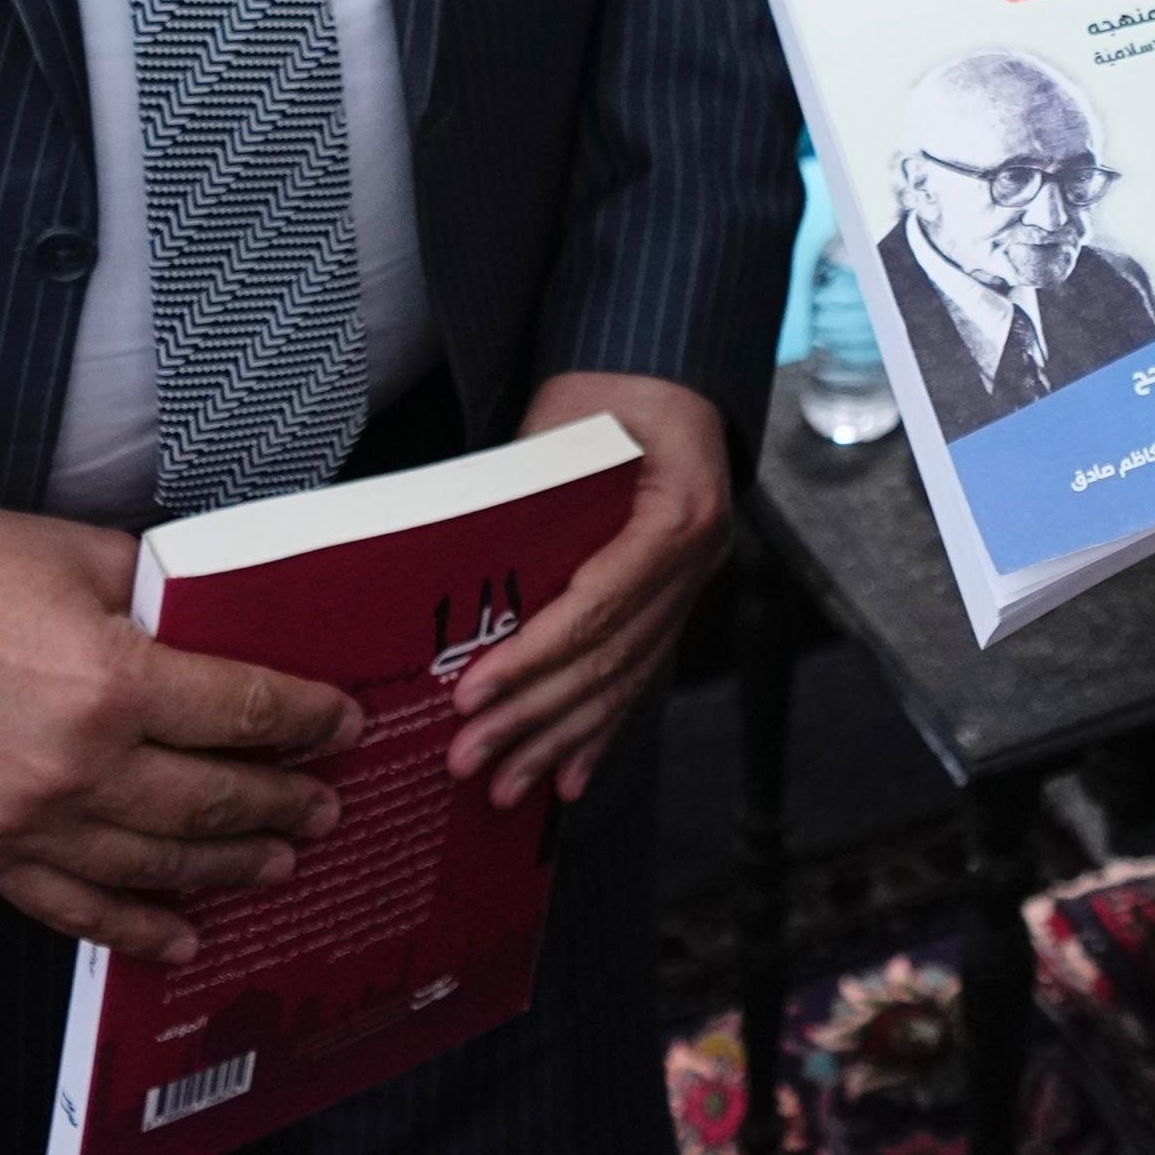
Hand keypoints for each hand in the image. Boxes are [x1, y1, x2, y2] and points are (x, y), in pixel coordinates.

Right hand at [0, 466, 358, 961]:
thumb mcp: (88, 556)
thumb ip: (165, 600)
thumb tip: (230, 631)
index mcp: (111, 681)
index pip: (242, 714)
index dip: (307, 721)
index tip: (346, 725)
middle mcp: (75, 766)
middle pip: (210, 801)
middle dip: (283, 804)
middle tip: (328, 805)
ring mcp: (24, 822)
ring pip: (155, 866)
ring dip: (229, 869)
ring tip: (282, 862)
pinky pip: (73, 908)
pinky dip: (134, 927)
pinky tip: (182, 936)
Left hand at [446, 373, 727, 808]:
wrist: (664, 368)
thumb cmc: (610, 385)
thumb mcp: (564, 426)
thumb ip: (523, 497)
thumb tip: (455, 579)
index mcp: (679, 513)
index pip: (599, 605)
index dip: (534, 658)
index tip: (472, 695)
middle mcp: (698, 560)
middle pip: (610, 658)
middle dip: (534, 718)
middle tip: (469, 760)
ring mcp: (695, 584)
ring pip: (625, 680)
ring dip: (561, 740)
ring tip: (505, 787)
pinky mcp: (678, 598)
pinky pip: (640, 673)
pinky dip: (603, 728)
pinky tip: (570, 778)